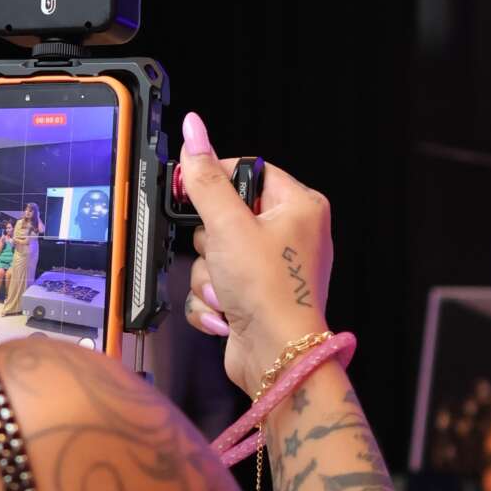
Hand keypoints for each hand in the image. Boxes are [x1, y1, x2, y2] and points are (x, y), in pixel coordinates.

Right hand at [176, 112, 333, 394]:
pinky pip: (213, 284)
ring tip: (229, 293)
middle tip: (225, 258)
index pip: (247, 170)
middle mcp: (289, 234)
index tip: (192, 193)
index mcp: (298, 206)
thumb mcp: (229, 225)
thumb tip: (194, 132)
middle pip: (223, 216)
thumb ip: (206, 178)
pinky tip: (227, 312)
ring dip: (209, 277)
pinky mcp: (253, 297)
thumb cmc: (270, 293)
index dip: (215, 181)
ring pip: (212, 254)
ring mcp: (270, 268)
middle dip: (211, 244)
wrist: (278, 358)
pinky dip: (212, 300)